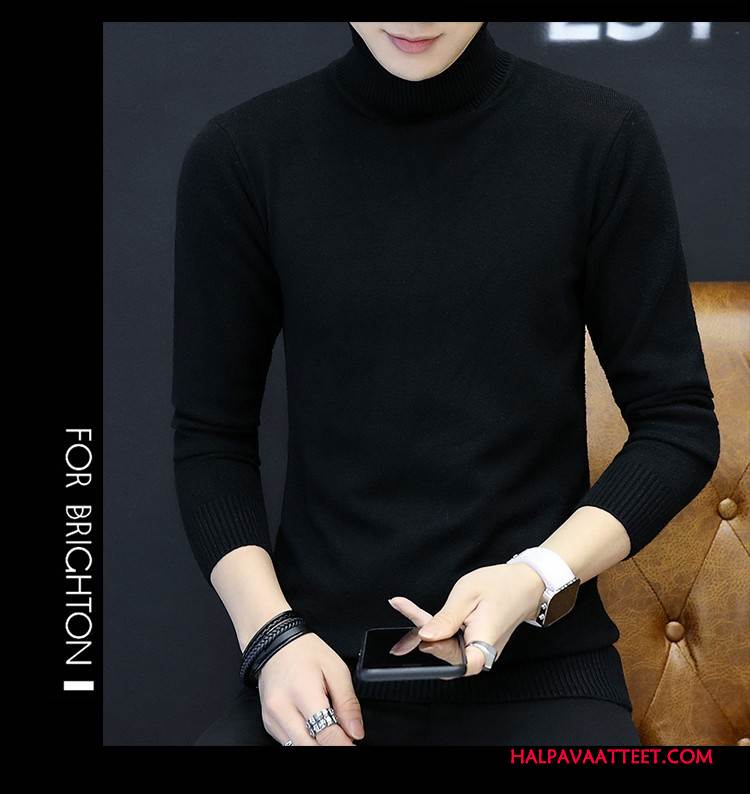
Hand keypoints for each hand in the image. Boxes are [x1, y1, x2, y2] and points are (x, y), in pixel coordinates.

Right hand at [255, 632, 364, 745]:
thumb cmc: (305, 652)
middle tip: (345, 736)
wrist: (274, 644)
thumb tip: (356, 732)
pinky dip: (305, 739)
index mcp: (303, 692)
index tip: (354, 744)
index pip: (326, 734)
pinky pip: (290, 742)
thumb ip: (348, 703)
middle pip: (311, 747)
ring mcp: (272, 718)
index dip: (344, 745)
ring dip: (318, 743)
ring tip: (329, 728)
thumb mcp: (336, 669)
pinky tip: (314, 726)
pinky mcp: (269, 724)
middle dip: (331, 745)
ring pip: (299, 748)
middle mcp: (282, 709)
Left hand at [388, 563, 544, 676]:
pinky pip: (452, 642)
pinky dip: (435, 629)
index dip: (439, 655)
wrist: (524, 585)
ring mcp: (479, 650)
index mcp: (485, 641)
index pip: (462, 663)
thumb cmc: (500, 586)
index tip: (422, 640)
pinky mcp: (474, 644)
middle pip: (447, 655)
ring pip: (446, 648)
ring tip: (406, 607)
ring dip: (426, 630)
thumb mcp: (468, 594)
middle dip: (422, 635)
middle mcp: (483, 652)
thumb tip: (426, 636)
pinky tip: (417, 615)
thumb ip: (447, 618)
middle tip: (404, 608)